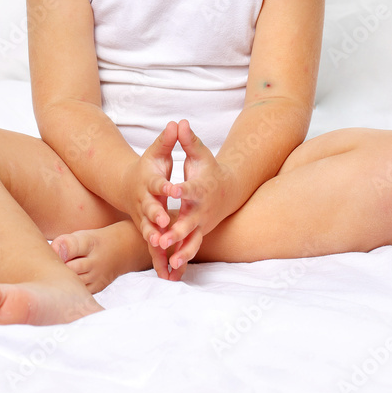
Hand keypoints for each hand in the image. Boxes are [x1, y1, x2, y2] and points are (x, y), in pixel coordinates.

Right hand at [123, 121, 179, 279]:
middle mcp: (144, 202)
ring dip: (155, 241)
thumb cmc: (147, 167)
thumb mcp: (157, 152)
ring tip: (162, 249)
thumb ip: (168, 140)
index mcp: (149, 182)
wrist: (128, 186)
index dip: (165, 185)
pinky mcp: (148, 232)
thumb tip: (178, 122)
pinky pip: (154, 249)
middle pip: (150, 210)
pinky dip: (160, 261)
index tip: (174, 187)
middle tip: (165, 222)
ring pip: (150, 232)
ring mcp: (144, 219)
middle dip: (157, 216)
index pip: (157, 183)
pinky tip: (169, 275)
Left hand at [156, 119, 228, 273]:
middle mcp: (200, 210)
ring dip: (181, 251)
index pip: (189, 189)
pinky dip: (183, 258)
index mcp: (198, 189)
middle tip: (163, 238)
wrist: (228, 190)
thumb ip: (188, 140)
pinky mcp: (199, 234)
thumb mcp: (199, 154)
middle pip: (189, 222)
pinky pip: (190, 248)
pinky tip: (172, 270)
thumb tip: (180, 122)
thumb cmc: (209, 169)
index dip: (181, 189)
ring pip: (191, 241)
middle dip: (176, 231)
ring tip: (171, 261)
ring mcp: (201, 224)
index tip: (172, 191)